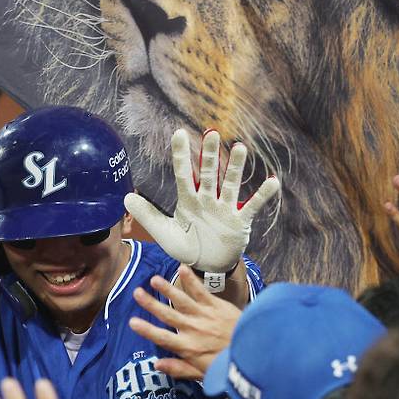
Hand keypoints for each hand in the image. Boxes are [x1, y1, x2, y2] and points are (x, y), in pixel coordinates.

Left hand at [124, 129, 279, 272]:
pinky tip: (273, 182)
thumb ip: (147, 215)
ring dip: (235, 167)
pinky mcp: (239, 221)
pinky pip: (253, 206)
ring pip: (231, 184)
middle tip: (211, 132)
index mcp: (187, 201)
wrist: (206, 266)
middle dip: (210, 154)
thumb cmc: (185, 246)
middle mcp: (207, 199)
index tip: (179, 133)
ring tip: (240, 147)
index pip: (182, 174)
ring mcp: (224, 208)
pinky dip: (262, 195)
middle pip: (208, 173)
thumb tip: (125, 197)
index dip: (181, 155)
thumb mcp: (164, 233)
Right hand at [129, 265, 240, 379]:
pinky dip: (191, 280)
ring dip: (167, 289)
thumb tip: (156, 365)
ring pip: (181, 300)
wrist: (256, 351)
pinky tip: (181, 268)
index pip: (162, 338)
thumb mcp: (202, 375)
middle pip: (167, 314)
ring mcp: (204, 315)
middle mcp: (193, 329)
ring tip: (154, 280)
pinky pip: (201, 291)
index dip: (147, 330)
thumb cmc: (228, 365)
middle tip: (136, 292)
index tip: (132, 322)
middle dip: (151, 304)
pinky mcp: (217, 306)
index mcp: (188, 347)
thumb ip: (179, 369)